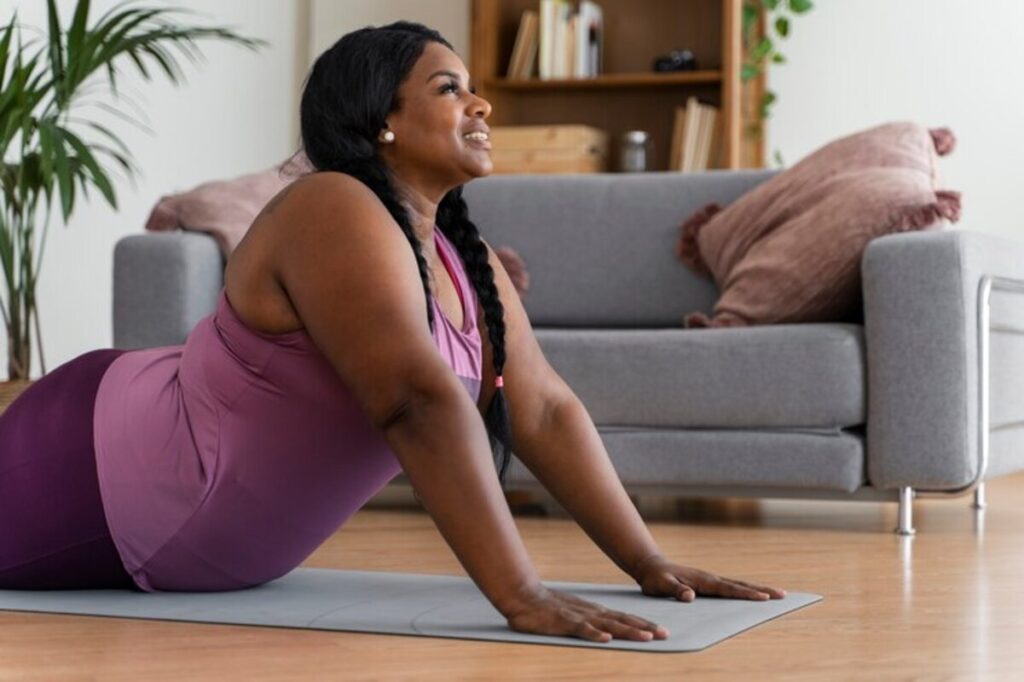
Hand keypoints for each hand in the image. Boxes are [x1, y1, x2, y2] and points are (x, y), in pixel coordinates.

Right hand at [503, 584, 670, 643]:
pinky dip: (594, 634)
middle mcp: (592, 613)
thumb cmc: (548, 608)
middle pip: (623, 620)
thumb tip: (606, 633)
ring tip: (646, 637)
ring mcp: (579, 617)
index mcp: (595, 612)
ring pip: (608, 625)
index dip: (643, 624)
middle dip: (645, 628)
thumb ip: (589, 623)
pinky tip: (606, 640)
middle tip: (665, 635)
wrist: (524, 596)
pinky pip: (581, 629)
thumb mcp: (574, 615)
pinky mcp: (564, 622)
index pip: (624, 618)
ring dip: (628, 631)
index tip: (661, 631)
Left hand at [633, 555, 786, 601]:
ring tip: (777, 595)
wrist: (651, 567)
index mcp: (702, 580)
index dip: (747, 594)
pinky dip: (745, 590)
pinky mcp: (708, 583)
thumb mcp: (660, 585)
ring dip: (757, 589)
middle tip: (784, 595)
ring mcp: (711, 580)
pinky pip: (731, 587)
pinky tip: (754, 595)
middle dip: (762, 590)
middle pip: (740, 585)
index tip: (764, 597)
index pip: (728, 589)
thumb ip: (675, 590)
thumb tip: (690, 597)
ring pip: (738, 585)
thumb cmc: (655, 578)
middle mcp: (710, 578)